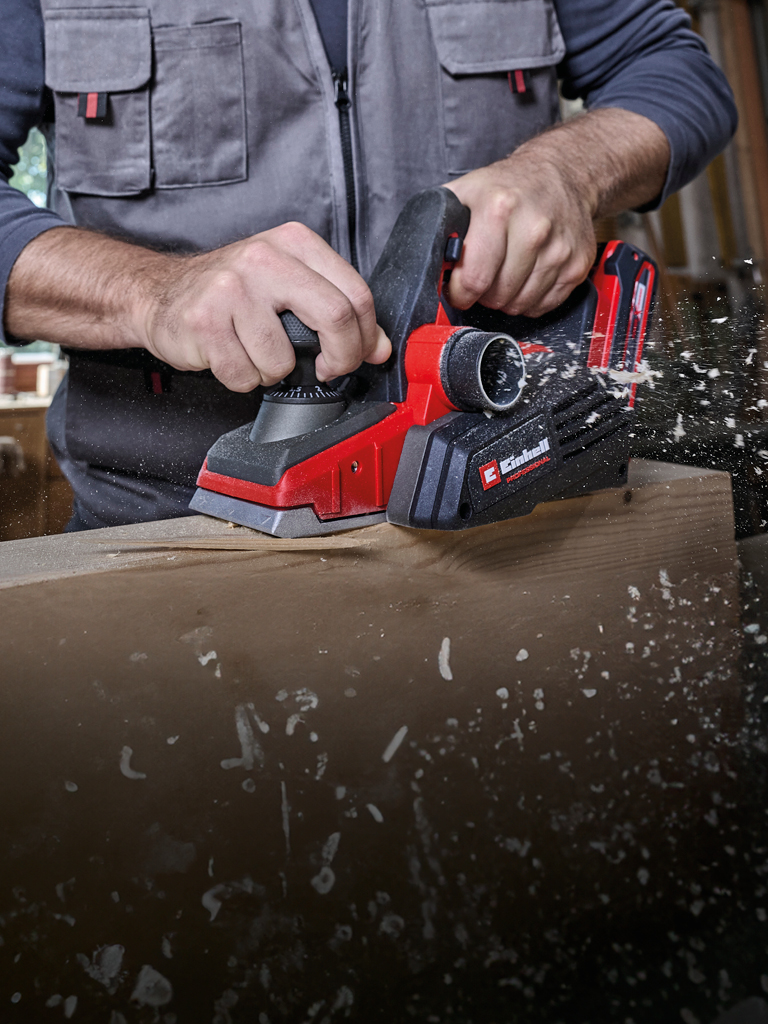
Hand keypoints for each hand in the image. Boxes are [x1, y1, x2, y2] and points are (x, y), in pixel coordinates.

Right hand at [141, 222, 390, 391]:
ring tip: (254, 351)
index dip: (366, 337)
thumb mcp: (288, 284)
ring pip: (284, 360)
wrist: (160, 293)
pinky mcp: (204, 321)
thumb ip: (336, 309)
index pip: (356, 293)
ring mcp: (231, 288)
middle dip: (341, 359)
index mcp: (294, 242)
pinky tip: (229, 355)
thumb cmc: (230, 293)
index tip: (360, 355)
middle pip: (335, 317)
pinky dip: (242, 378)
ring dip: (275, 372)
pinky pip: (246, 375)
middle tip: (329, 370)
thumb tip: (380, 348)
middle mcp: (263, 258)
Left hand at [443, 108, 669, 318]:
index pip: (474, 279)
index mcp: (499, 208)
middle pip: (497, 296)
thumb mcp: (465, 193)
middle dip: (483, 294)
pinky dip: (530, 299)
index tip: (459, 287)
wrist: (562, 173)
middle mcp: (534, 228)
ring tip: (505, 273)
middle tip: (484, 275)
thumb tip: (424, 265)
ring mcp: (559, 249)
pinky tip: (526, 276)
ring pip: (520, 305)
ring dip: (506, 298)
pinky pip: (543, 305)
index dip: (460, 291)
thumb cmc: (509, 187)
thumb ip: (440, 228)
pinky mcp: (577, 265)